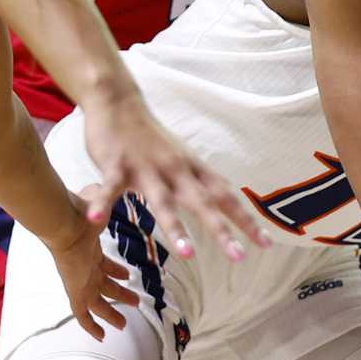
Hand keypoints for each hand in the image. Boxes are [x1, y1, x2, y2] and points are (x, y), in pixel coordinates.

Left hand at [42, 187, 142, 341]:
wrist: (63, 221)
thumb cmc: (81, 210)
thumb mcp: (98, 201)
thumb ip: (103, 196)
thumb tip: (108, 183)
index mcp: (90, 250)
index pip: (103, 265)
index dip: (115, 271)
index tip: (127, 275)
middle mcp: (85, 267)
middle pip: (104, 286)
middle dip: (119, 295)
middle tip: (134, 302)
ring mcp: (80, 280)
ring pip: (97, 303)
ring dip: (111, 313)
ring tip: (125, 323)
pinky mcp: (76, 291)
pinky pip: (83, 315)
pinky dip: (91, 326)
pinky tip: (101, 336)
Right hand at [81, 96, 268, 263]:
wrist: (117, 102)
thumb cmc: (150, 137)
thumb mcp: (182, 158)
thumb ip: (199, 181)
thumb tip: (224, 202)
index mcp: (191, 169)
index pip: (225, 197)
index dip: (245, 220)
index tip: (266, 244)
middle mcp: (174, 169)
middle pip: (202, 203)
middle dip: (221, 231)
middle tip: (238, 257)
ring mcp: (145, 168)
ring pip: (163, 201)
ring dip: (176, 227)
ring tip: (188, 254)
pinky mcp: (115, 165)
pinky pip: (108, 189)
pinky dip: (101, 204)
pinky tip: (94, 221)